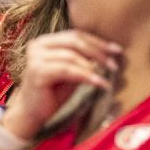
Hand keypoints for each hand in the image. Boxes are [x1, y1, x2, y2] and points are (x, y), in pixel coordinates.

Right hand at [0, 31, 121, 139]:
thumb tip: (111, 52)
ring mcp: (35, 58)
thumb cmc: (53, 93)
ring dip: (94, 66)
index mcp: (46, 41)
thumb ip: (84, 59)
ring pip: (72, 56)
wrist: (32, 114)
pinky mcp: (37, 72)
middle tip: (114, 64)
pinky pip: (67, 70)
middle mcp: (38, 45)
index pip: (76, 35)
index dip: (98, 41)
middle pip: (74, 41)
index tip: (117, 50)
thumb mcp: (72, 71)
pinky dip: (86, 76)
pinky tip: (99, 83)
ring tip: (109, 76)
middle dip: (98, 52)